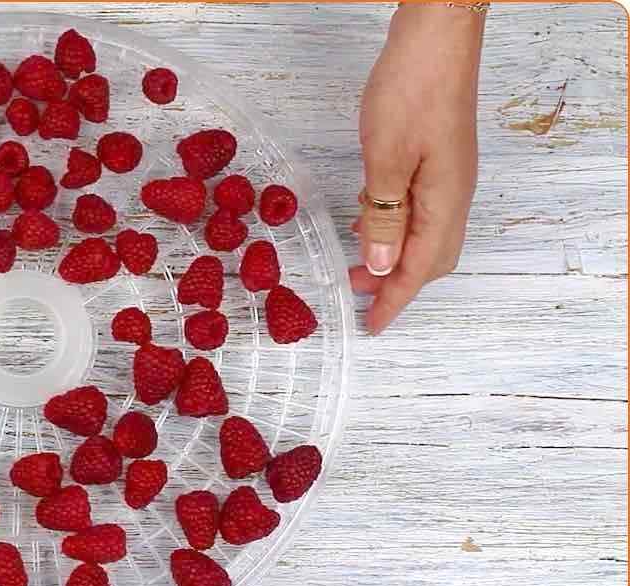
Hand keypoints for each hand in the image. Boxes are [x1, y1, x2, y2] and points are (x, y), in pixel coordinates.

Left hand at [352, 3, 483, 333]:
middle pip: (432, 258)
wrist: (437, 36)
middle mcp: (453, 194)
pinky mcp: (434, 157)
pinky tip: (369, 220)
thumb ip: (384, 215)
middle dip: (395, 283)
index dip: (395, 300)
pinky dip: (393, 225)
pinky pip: (418, 208)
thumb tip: (383, 265)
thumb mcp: (387, 158)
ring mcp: (447, 174)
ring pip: (425, 233)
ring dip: (393, 254)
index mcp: (445, 200)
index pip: (421, 268)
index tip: (371, 325)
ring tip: (357, 265)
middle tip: (357, 295)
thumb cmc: (412, 90)